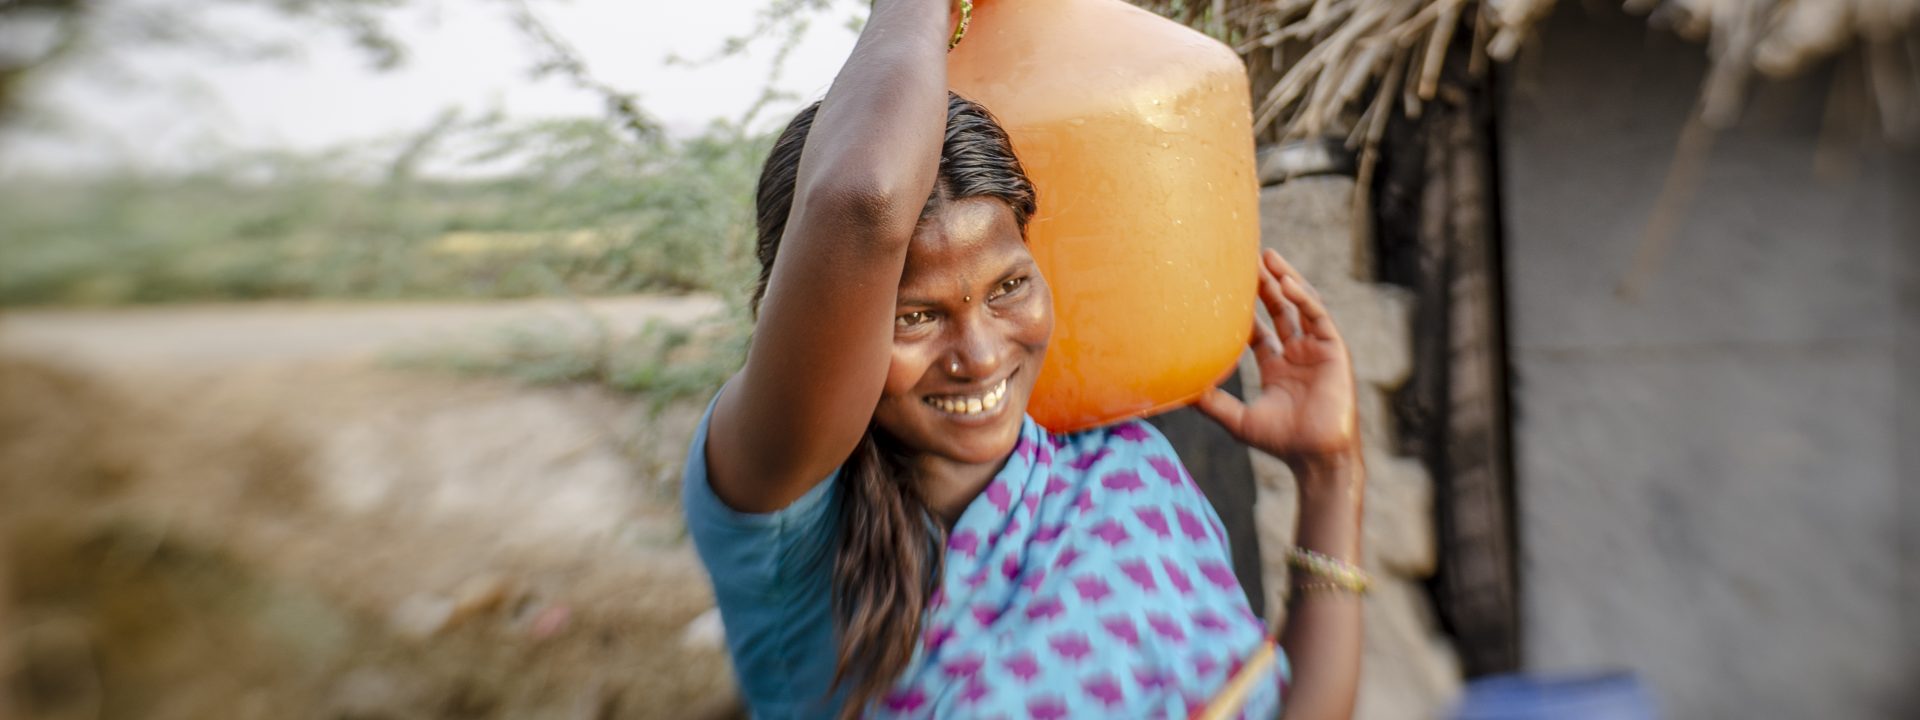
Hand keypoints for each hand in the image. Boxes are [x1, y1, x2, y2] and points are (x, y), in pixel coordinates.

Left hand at [1194, 249, 1360, 475]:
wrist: (1316, 456)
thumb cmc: (1281, 442)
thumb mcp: (1237, 419)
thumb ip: (1210, 403)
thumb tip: (1176, 391)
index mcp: (1276, 367)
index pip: (1258, 330)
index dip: (1243, 309)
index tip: (1224, 287)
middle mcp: (1296, 354)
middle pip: (1279, 310)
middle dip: (1263, 284)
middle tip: (1243, 257)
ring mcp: (1316, 350)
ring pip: (1300, 305)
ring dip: (1285, 280)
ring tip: (1267, 257)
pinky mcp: (1334, 350)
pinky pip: (1318, 316)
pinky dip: (1303, 298)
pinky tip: (1286, 283)